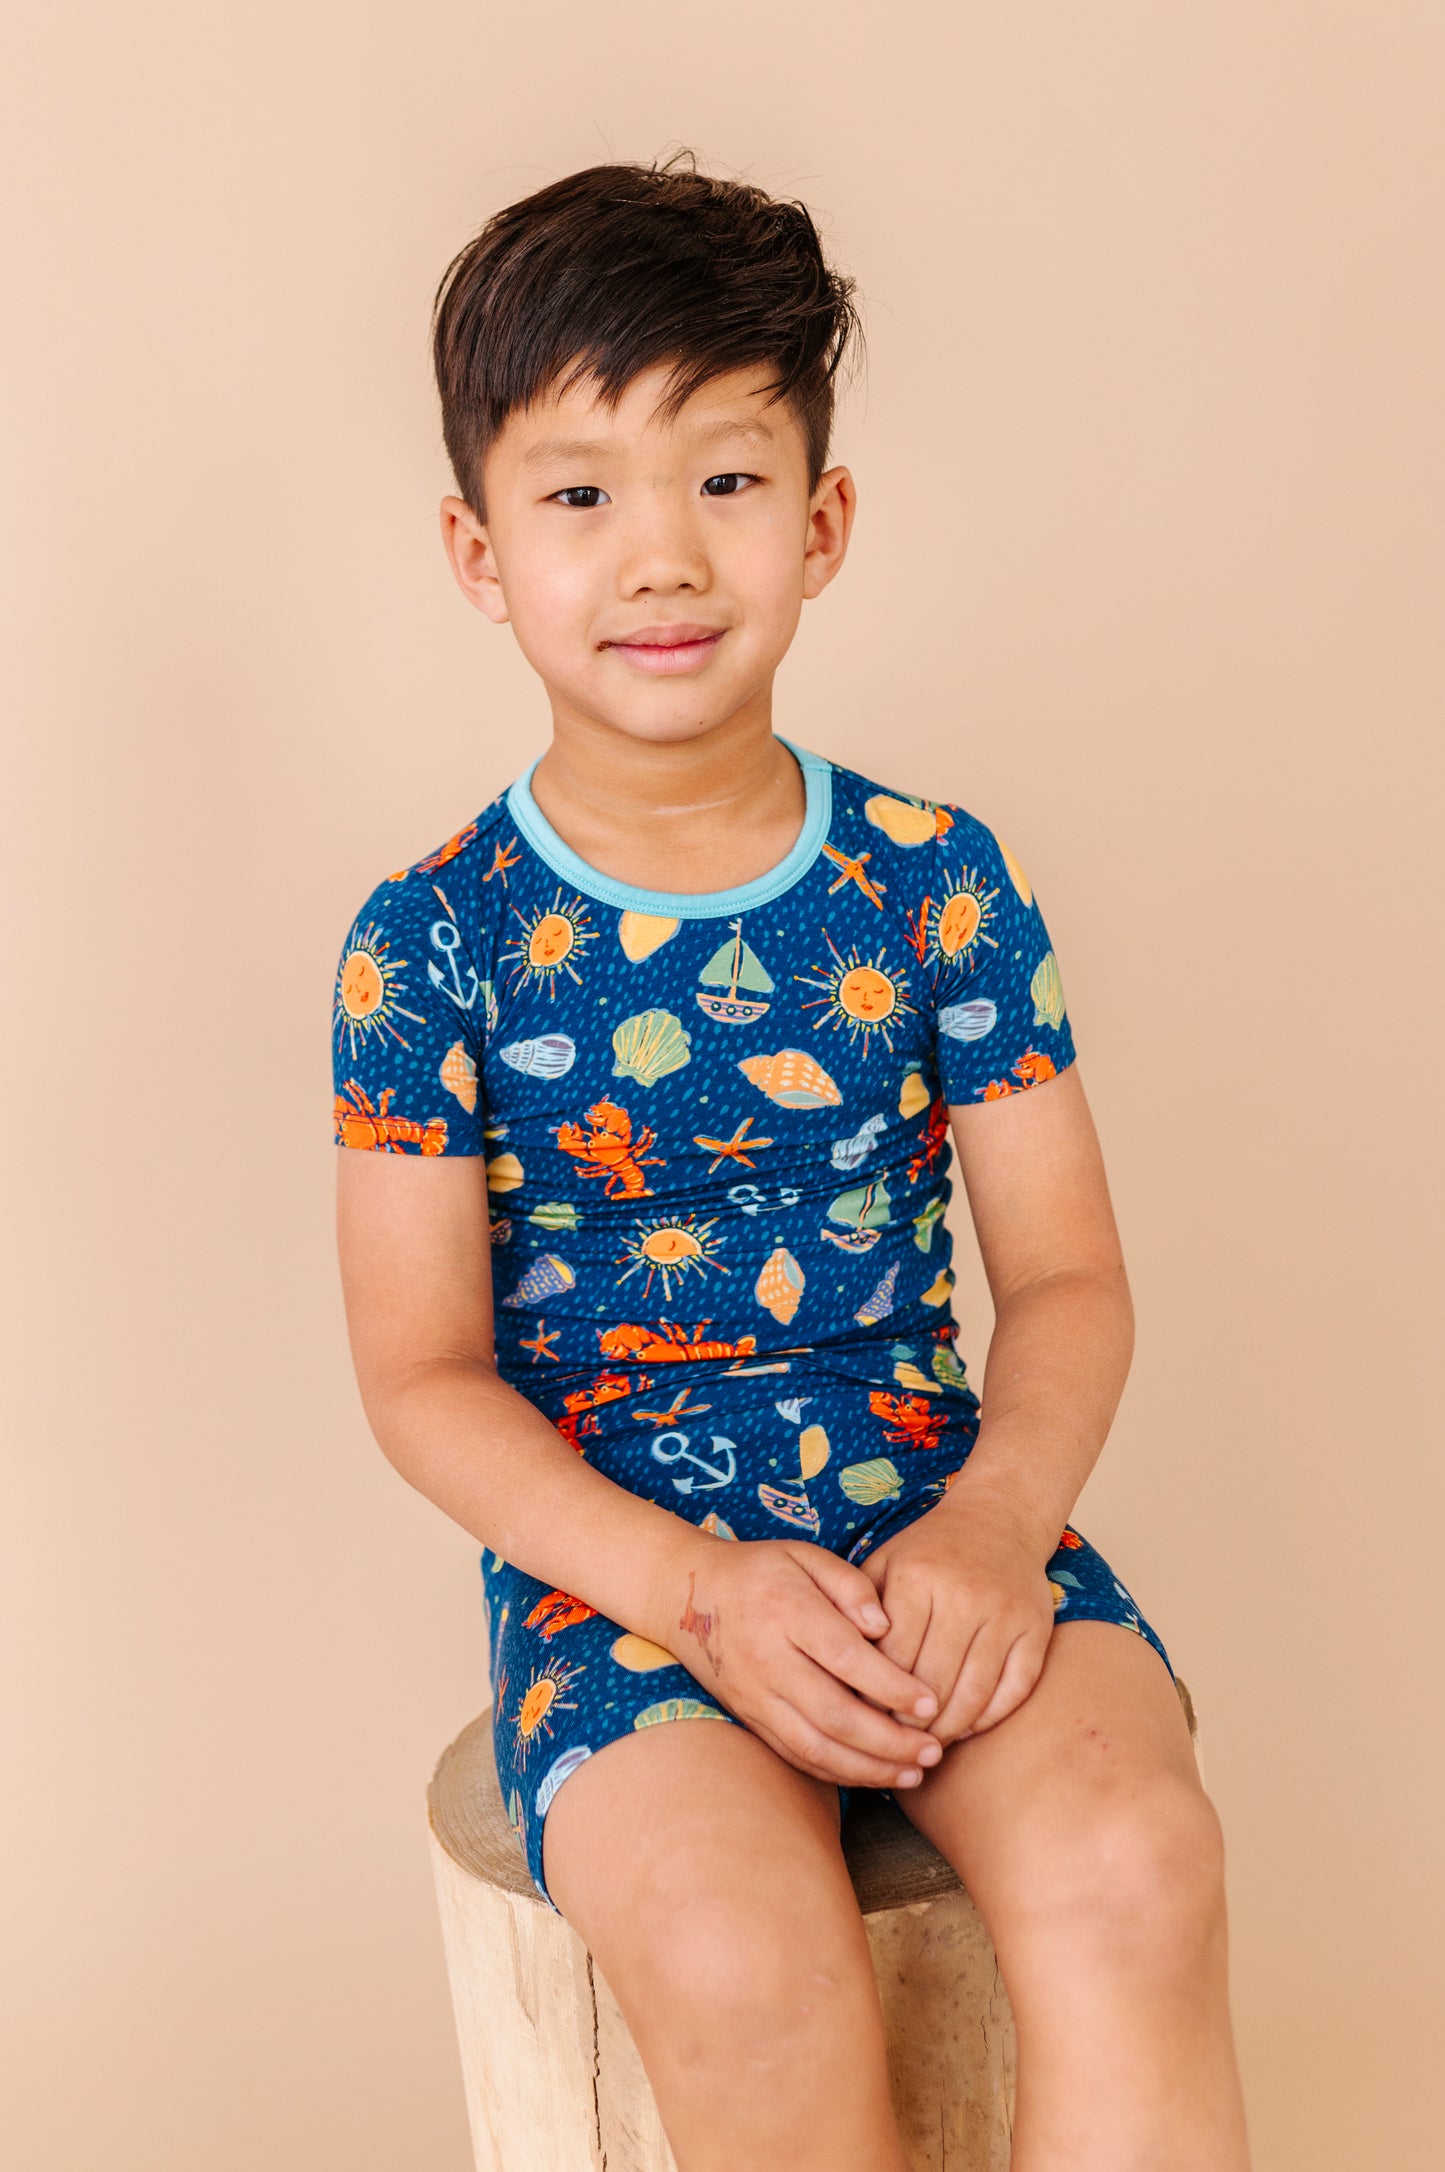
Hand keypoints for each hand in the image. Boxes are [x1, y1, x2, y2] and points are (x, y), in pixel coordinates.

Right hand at [651, 1534, 948, 1791]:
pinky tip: (873, 1776)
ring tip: (914, 1774)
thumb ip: (850, 1584)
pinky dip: (837, 1773)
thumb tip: (884, 1626)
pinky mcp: (750, 1719)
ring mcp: (756, 1697)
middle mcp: (768, 1661)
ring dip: (868, 1769)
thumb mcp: (806, 1555)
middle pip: (834, 1715)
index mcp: (788, 1612)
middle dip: (889, 1742)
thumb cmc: (763, 1571)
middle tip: (934, 1751)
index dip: (892, 1686)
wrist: (687, 1595)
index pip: (846, 1659)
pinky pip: (795, 1756)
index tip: (931, 1702)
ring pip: (815, 1747)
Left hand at [857, 1498, 1057, 1744]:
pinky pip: (1014, 1690)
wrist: (999, 1516)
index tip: (864, 1719)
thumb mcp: (885, 1564)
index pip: (893, 1659)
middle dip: (909, 1724)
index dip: (876, 1697)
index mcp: (918, 1578)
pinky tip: (965, 1726)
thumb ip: (859, 1611)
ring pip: (973, 1694)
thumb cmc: (928, 1550)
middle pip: (932, 1683)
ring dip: (947, 1730)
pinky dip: (988, 1718)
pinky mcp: (1036, 1628)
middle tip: (893, 1743)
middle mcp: (964, 1595)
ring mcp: (1005, 1614)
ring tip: (925, 1743)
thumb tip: (841, 1673)